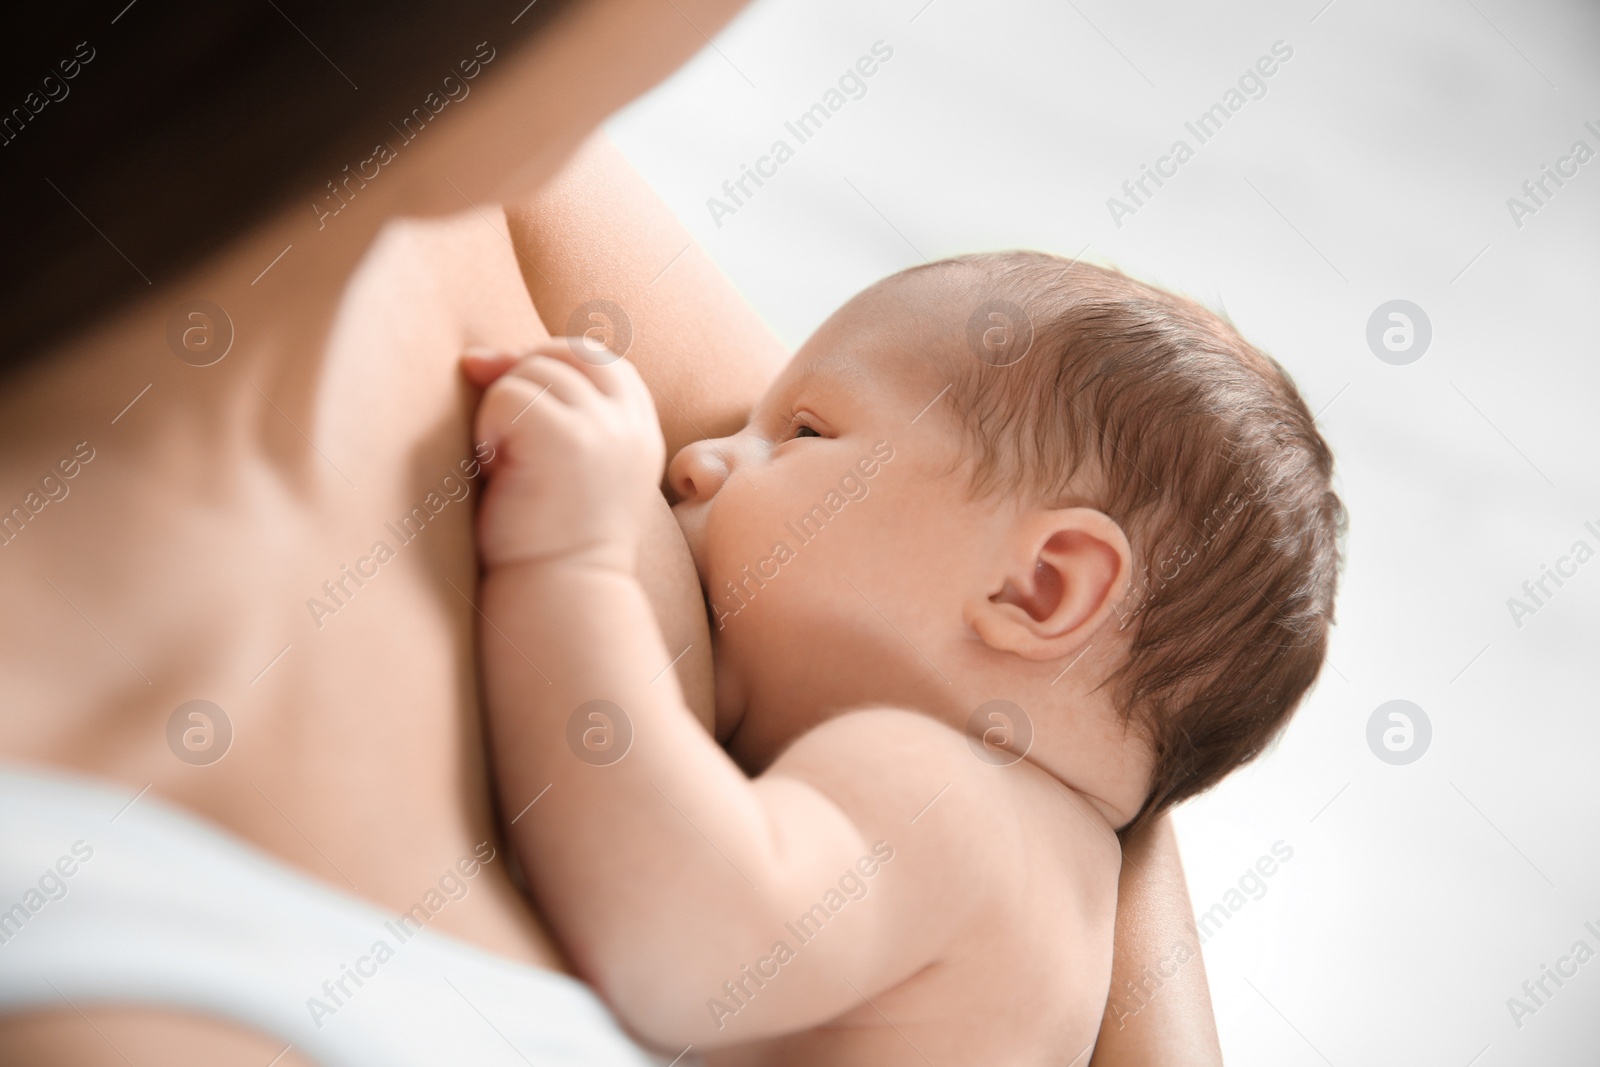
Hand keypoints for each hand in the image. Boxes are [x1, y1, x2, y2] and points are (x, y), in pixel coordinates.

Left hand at [463, 339, 665, 571]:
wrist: (560, 597)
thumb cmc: (548, 541)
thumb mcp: (563, 467)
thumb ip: (547, 409)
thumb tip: (475, 356)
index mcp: (640, 430)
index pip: (596, 357)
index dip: (548, 364)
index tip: (519, 416)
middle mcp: (631, 424)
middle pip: (564, 353)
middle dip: (520, 379)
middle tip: (502, 440)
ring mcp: (605, 429)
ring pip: (532, 371)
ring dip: (502, 412)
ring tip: (504, 467)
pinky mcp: (569, 438)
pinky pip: (508, 396)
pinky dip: (489, 430)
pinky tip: (495, 471)